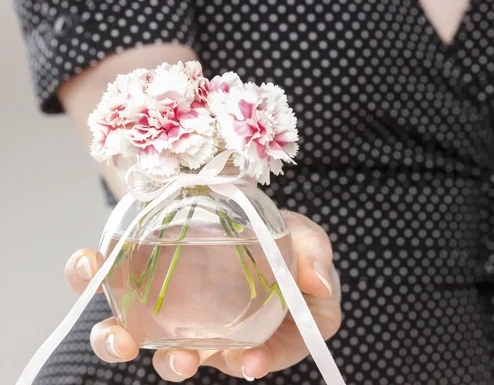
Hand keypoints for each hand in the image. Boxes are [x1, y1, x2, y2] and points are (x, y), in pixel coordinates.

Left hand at [65, 211, 341, 381]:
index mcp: (259, 328)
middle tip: (179, 362)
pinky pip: (114, 283)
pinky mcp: (145, 279)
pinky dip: (94, 276)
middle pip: (190, 358)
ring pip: (142, 334)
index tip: (250, 364)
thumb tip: (319, 284)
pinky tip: (89, 262)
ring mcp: (176, 308)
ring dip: (121, 340)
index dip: (257, 363)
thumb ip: (316, 257)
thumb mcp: (309, 240)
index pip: (261, 354)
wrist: (248, 211)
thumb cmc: (283, 237)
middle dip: (178, 366)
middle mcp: (212, 328)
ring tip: (116, 334)